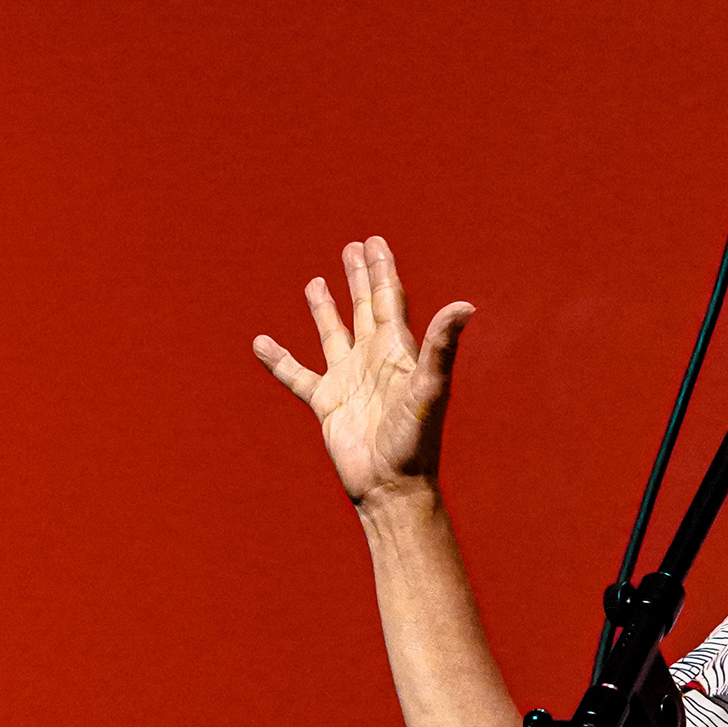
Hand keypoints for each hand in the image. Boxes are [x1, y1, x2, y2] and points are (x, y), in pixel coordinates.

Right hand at [253, 237, 474, 512]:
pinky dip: (279, 360)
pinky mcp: (326, 403)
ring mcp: (348, 380)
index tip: (374, 241)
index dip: (382, 270)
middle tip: (353, 246)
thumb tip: (466, 306)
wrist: (391, 485)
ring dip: (325, 308)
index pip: (389, 299)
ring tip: (315, 281)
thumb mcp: (429, 387)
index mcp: (397, 351)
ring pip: (332, 333)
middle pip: (363, 308)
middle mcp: (372, 360)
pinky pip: (296, 375)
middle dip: (359, 277)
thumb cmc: (415, 440)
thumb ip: (442, 346)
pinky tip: (261, 342)